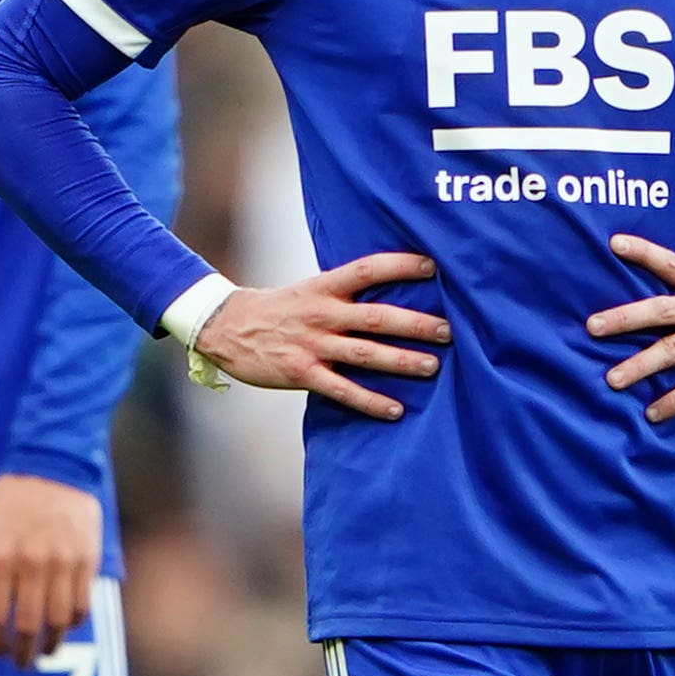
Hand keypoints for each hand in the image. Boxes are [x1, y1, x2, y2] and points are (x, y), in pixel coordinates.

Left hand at [0, 473, 101, 668]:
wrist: (52, 465)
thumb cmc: (12, 502)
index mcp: (0, 555)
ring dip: (52, 643)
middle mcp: (31, 562)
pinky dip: (74, 621)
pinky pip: (82, 603)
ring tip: (47, 651)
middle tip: (23, 663)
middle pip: (28, 624)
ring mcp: (62, 561)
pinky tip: (67, 626)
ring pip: (59, 620)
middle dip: (24, 651)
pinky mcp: (87, 558)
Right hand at [190, 251, 450, 420]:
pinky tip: (395, 410)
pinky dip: (370, 401)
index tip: (434, 266)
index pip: (368, 269)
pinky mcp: (300, 372)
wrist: (226, 327)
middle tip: (449, 330)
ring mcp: (311, 344)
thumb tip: (392, 295)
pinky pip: (341, 390)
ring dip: (401, 361)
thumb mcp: (309, 290)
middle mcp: (321, 314)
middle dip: (414, 324)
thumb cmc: (278, 309)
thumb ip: (345, 293)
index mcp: (324, 287)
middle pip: (376, 317)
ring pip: (364, 354)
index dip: (401, 265)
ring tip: (433, 366)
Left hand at [585, 233, 674, 421]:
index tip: (614, 242)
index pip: (672, 264)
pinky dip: (674, 400)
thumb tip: (663, 302)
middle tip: (591, 327)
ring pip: (674, 351)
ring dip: (639, 366)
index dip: (644, 252)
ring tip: (611, 380)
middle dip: (624, 319)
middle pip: (662, 311)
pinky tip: (653, 413)